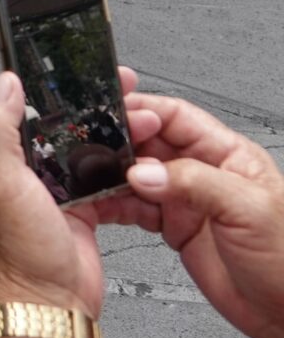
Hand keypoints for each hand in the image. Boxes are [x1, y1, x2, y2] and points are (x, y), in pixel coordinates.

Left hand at [0, 70, 116, 320]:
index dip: (47, 80)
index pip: (18, 102)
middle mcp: (26, 167)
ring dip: (115, 128)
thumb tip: (2, 82)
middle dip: (93, 100)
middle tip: (123, 87)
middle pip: (61, 119)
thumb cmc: (18, 250)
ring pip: (89, 142)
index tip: (77, 64)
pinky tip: (138, 156)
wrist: (52, 300)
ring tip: (140, 117)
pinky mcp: (84, 204)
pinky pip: (108, 173)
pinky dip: (126, 163)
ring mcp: (56, 185)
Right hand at [93, 89, 283, 337]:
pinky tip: (100, 204)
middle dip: (118, 143)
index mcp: (226, 154)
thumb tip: (142, 171)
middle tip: (91, 149)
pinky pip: (133, 207)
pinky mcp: (173, 227)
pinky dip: (111, 205)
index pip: (174, 116)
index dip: (141, 111)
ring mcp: (185, 199)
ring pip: (135, 175)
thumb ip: (193, 183)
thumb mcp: (247, 208)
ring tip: (90, 179)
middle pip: (148, 142)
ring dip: (110, 176)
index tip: (110, 116)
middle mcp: (202, 171)